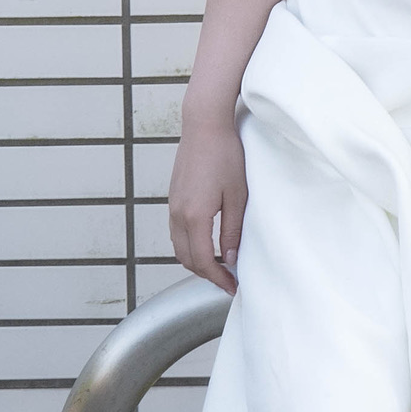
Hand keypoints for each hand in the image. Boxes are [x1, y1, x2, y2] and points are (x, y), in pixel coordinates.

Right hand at [169, 111, 246, 294]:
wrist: (204, 125)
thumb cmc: (225, 154)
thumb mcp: (237, 194)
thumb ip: (233, 229)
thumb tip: (230, 258)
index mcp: (195, 217)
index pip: (202, 262)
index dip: (217, 279)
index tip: (231, 286)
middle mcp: (178, 215)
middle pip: (186, 259)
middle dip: (206, 274)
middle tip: (227, 279)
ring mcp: (173, 206)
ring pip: (179, 247)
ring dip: (196, 260)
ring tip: (219, 264)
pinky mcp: (173, 198)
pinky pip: (176, 232)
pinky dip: (189, 244)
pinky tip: (206, 241)